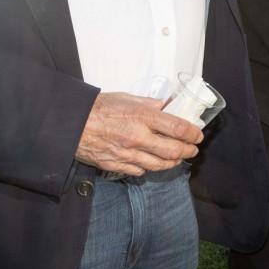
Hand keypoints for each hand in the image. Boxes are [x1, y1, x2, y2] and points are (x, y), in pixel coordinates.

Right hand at [75, 92, 202, 176]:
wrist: (70, 123)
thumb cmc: (98, 107)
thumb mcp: (126, 98)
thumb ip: (149, 103)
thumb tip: (167, 105)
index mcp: (142, 116)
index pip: (178, 128)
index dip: (193, 134)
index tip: (198, 135)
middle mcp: (138, 137)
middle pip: (173, 150)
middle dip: (188, 151)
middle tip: (193, 149)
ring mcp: (128, 153)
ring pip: (159, 164)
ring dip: (173, 162)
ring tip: (178, 158)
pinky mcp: (116, 164)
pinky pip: (140, 170)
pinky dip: (150, 167)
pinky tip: (154, 163)